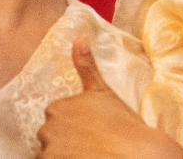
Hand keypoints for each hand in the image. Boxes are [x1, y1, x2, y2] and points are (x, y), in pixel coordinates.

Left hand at [38, 37, 182, 158]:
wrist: (135, 152)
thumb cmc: (122, 123)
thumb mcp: (103, 91)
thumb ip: (86, 65)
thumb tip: (79, 37)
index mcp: (57, 108)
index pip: (57, 120)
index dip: (74, 125)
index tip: (91, 129)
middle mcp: (47, 129)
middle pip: (51, 137)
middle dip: (67, 140)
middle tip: (92, 142)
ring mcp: (49, 150)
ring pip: (51, 153)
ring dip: (65, 153)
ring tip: (90, 151)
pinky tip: (85, 157)